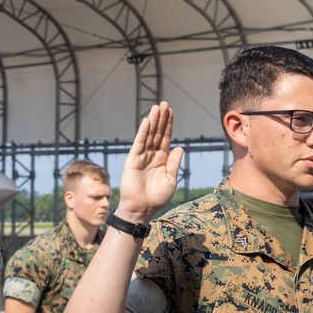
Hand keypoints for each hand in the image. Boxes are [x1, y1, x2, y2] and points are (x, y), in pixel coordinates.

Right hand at [116, 101, 184, 221]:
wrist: (142, 209)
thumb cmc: (156, 198)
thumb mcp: (171, 179)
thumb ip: (174, 163)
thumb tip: (180, 147)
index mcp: (161, 159)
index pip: (165, 138)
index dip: (168, 125)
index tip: (170, 112)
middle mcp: (151, 156)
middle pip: (157, 133)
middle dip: (161, 118)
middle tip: (164, 103)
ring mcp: (141, 157)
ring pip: (148, 135)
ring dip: (153, 121)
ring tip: (157, 107)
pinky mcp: (132, 161)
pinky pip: (139, 144)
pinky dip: (143, 133)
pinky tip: (147, 121)